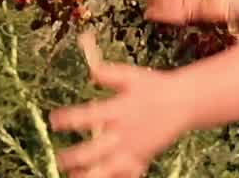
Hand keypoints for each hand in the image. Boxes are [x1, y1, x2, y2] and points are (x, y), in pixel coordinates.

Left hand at [50, 61, 188, 177]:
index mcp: (118, 110)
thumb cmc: (155, 87)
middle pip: (93, 150)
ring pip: (107, 169)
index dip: (67, 119)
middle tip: (60, 158)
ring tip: (74, 176)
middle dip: (73, 156)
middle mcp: (124, 132)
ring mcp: (133, 148)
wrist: (183, 102)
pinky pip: (126, 173)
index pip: (87, 116)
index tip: (54, 120)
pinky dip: (115, 177)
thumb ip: (109, 74)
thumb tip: (91, 70)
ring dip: (89, 174)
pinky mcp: (142, 157)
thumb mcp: (131, 76)